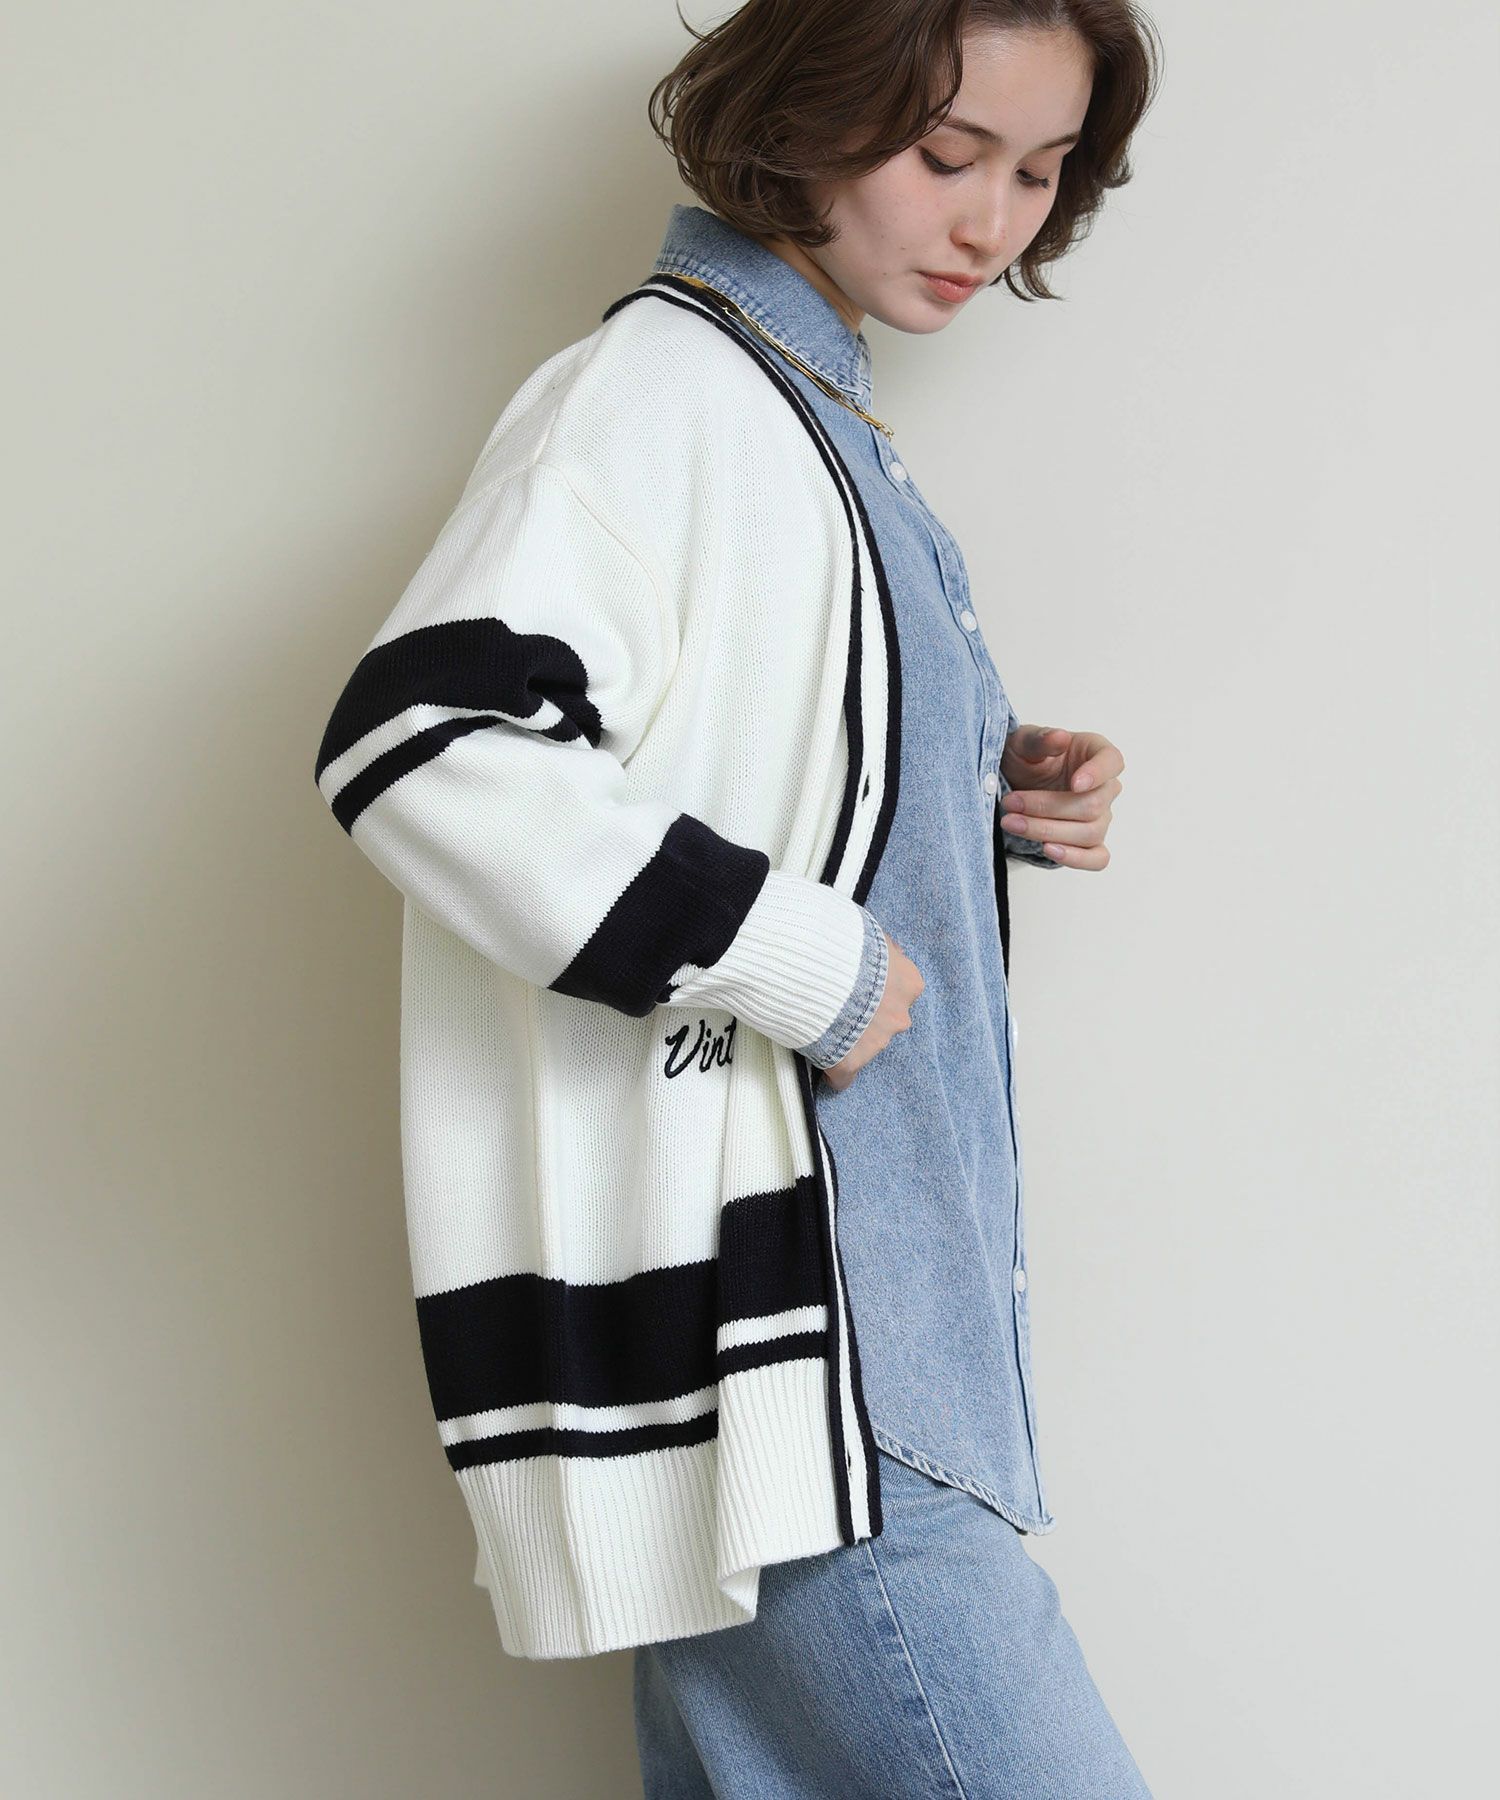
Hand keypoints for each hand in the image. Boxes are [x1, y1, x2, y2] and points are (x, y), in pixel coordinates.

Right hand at [821, 932, 921, 1091]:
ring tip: (819, 1022)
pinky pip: (843, 1075)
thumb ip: (877, 947)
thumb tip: (877, 946)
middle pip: (885, 1022)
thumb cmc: (838, 939)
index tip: (856, 987)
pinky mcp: (849, 1062)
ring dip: (847, 1038)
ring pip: (866, 1046)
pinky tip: (821, 1064)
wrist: (810, 962)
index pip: (900, 993)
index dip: (875, 991)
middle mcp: (899, 1015)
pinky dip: (833, 1072)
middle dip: (864, 1017)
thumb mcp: (867, 932)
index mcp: (908, 982)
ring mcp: (877, 1041)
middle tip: (835, 1003)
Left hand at [998, 724, 1122, 868]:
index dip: (1097, 774)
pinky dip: (1075, 858)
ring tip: (1012, 823)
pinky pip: (1096, 858)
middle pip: (1093, 805)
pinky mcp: (1089, 842)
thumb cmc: (1024, 758)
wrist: (1011, 782)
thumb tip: (1060, 737)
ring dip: (1047, 831)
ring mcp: (1100, 817)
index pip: (1112, 762)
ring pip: (1090, 833)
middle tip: (1011, 803)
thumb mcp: (1022, 742)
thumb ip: (1040, 739)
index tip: (1074, 784)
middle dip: (1047, 807)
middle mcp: (1104, 786)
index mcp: (1095, 753)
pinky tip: (1047, 849)